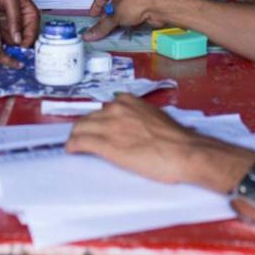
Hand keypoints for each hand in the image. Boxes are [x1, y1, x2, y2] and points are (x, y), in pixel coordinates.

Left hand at [0, 0, 38, 46]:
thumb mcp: (11, 0)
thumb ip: (14, 19)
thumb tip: (18, 40)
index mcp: (30, 14)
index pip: (34, 32)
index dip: (28, 41)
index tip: (20, 49)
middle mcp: (22, 21)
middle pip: (23, 39)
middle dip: (15, 48)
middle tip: (7, 54)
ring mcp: (11, 24)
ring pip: (11, 40)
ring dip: (5, 46)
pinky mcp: (0, 26)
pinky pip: (1, 37)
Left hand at [66, 94, 250, 185]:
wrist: (183, 152)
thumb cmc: (176, 139)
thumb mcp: (155, 117)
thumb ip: (139, 117)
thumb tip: (134, 126)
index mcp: (128, 101)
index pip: (102, 109)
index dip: (97, 120)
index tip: (95, 128)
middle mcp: (116, 109)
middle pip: (88, 118)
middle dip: (84, 129)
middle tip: (82, 139)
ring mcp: (109, 126)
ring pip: (80, 129)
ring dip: (76, 137)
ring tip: (75, 146)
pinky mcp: (106, 145)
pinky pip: (81, 143)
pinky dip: (73, 147)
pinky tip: (71, 151)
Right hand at [83, 0, 173, 40]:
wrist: (159, 7)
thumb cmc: (135, 5)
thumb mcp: (116, 17)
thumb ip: (103, 27)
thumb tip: (88, 36)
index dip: (97, 5)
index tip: (93, 15)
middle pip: (113, 4)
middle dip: (108, 15)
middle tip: (103, 25)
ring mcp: (136, 0)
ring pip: (124, 11)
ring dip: (118, 20)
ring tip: (114, 30)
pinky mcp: (144, 9)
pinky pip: (133, 17)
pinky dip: (128, 23)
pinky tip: (127, 31)